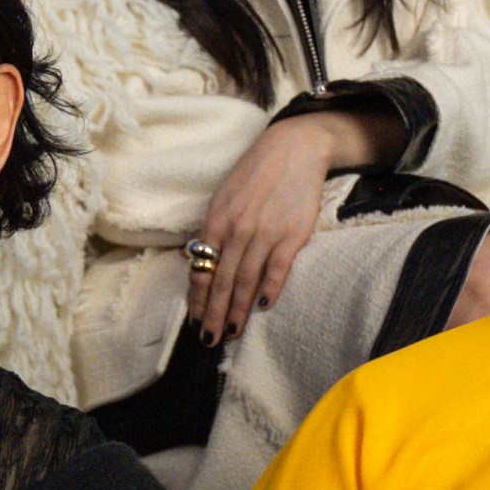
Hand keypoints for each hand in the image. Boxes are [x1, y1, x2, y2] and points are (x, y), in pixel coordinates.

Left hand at [189, 109, 395, 342]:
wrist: (294, 148)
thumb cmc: (256, 173)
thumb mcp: (224, 196)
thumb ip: (213, 228)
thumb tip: (199, 259)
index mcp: (216, 220)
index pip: (202, 268)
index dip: (197, 298)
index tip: (194, 321)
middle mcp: (237, 229)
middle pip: (221, 281)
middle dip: (213, 314)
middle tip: (207, 340)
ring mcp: (265, 233)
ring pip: (246, 281)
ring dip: (237, 310)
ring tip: (231, 333)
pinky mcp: (292, 235)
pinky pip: (277, 269)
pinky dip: (269, 290)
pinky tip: (261, 308)